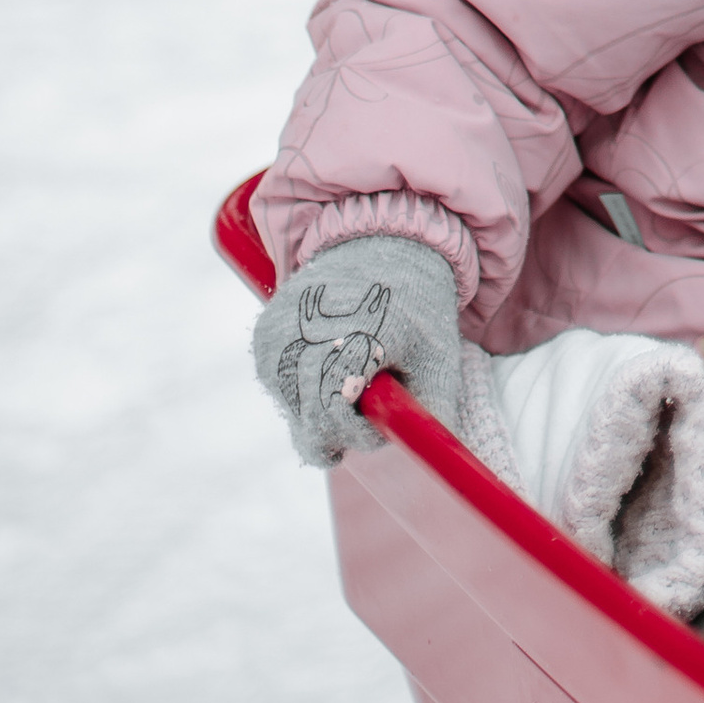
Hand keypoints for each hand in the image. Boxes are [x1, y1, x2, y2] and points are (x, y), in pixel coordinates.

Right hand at [252, 234, 463, 466]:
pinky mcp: (263, 336)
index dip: (357, 435)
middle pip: (307, 425)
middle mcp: (302, 340)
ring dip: (318, 411)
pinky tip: (329, 360)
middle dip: (338, 431)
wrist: (382, 241)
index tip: (380, 423)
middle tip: (366, 406)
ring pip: (291, 410)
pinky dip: (302, 390)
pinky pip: (278, 388)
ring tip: (352, 373)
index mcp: (349, 344)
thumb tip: (430, 461)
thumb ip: (432, 414)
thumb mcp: (439, 358)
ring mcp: (276, 337)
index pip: (332, 423)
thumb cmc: (418, 305)